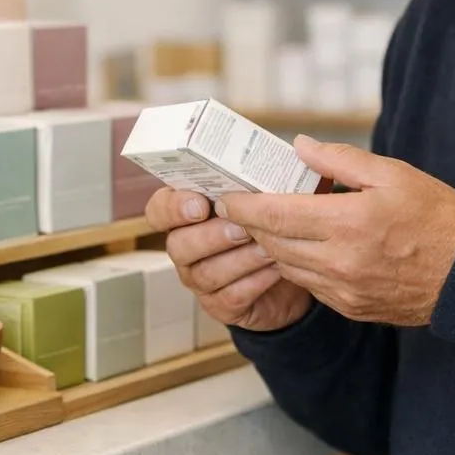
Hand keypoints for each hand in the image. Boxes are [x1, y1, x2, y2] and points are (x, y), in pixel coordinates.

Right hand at [146, 187, 312, 331]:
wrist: (296, 269)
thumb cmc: (273, 223)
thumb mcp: (266, 196)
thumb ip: (259, 179)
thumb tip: (291, 148)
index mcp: (187, 214)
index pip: (159, 209)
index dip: (173, 208)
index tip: (200, 203)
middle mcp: (186, 248)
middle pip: (179, 245)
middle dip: (211, 235)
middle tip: (242, 228)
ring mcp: (200, 280)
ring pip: (205, 273)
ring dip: (239, 259)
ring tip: (268, 248)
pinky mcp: (221, 306)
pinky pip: (231, 297)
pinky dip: (255, 282)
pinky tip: (277, 269)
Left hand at [217, 136, 454, 326]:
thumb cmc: (438, 218)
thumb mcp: (393, 174)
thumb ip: (340, 160)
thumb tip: (300, 147)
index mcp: (347, 223)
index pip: (274, 214)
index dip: (243, 204)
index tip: (225, 195)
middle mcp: (339, 262)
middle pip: (273, 241)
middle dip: (250, 223)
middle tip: (239, 204)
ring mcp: (343, 290)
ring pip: (286, 266)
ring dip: (272, 244)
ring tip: (268, 222)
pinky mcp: (351, 308)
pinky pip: (309, 285)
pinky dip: (297, 264)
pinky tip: (303, 246)